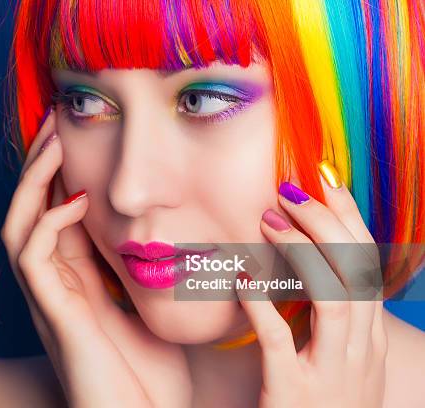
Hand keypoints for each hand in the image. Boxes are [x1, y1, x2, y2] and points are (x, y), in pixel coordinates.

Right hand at [1, 110, 190, 407]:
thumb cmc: (152, 376)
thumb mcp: (156, 310)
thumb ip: (154, 272)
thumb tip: (181, 234)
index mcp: (78, 279)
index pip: (58, 212)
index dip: (61, 173)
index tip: (76, 134)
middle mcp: (56, 282)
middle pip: (30, 208)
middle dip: (39, 164)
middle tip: (54, 120)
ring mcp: (49, 297)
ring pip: (18, 223)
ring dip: (33, 181)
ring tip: (53, 142)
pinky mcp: (51, 312)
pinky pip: (31, 255)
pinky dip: (48, 222)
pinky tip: (76, 202)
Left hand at [236, 173, 386, 407]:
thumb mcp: (339, 363)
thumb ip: (331, 320)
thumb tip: (305, 266)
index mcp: (370, 342)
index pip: (369, 268)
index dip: (350, 221)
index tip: (326, 183)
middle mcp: (361, 355)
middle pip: (358, 273)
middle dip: (328, 224)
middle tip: (292, 193)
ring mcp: (332, 376)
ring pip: (333, 299)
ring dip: (303, 253)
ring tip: (270, 220)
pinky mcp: (294, 395)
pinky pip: (280, 341)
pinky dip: (262, 304)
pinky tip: (243, 276)